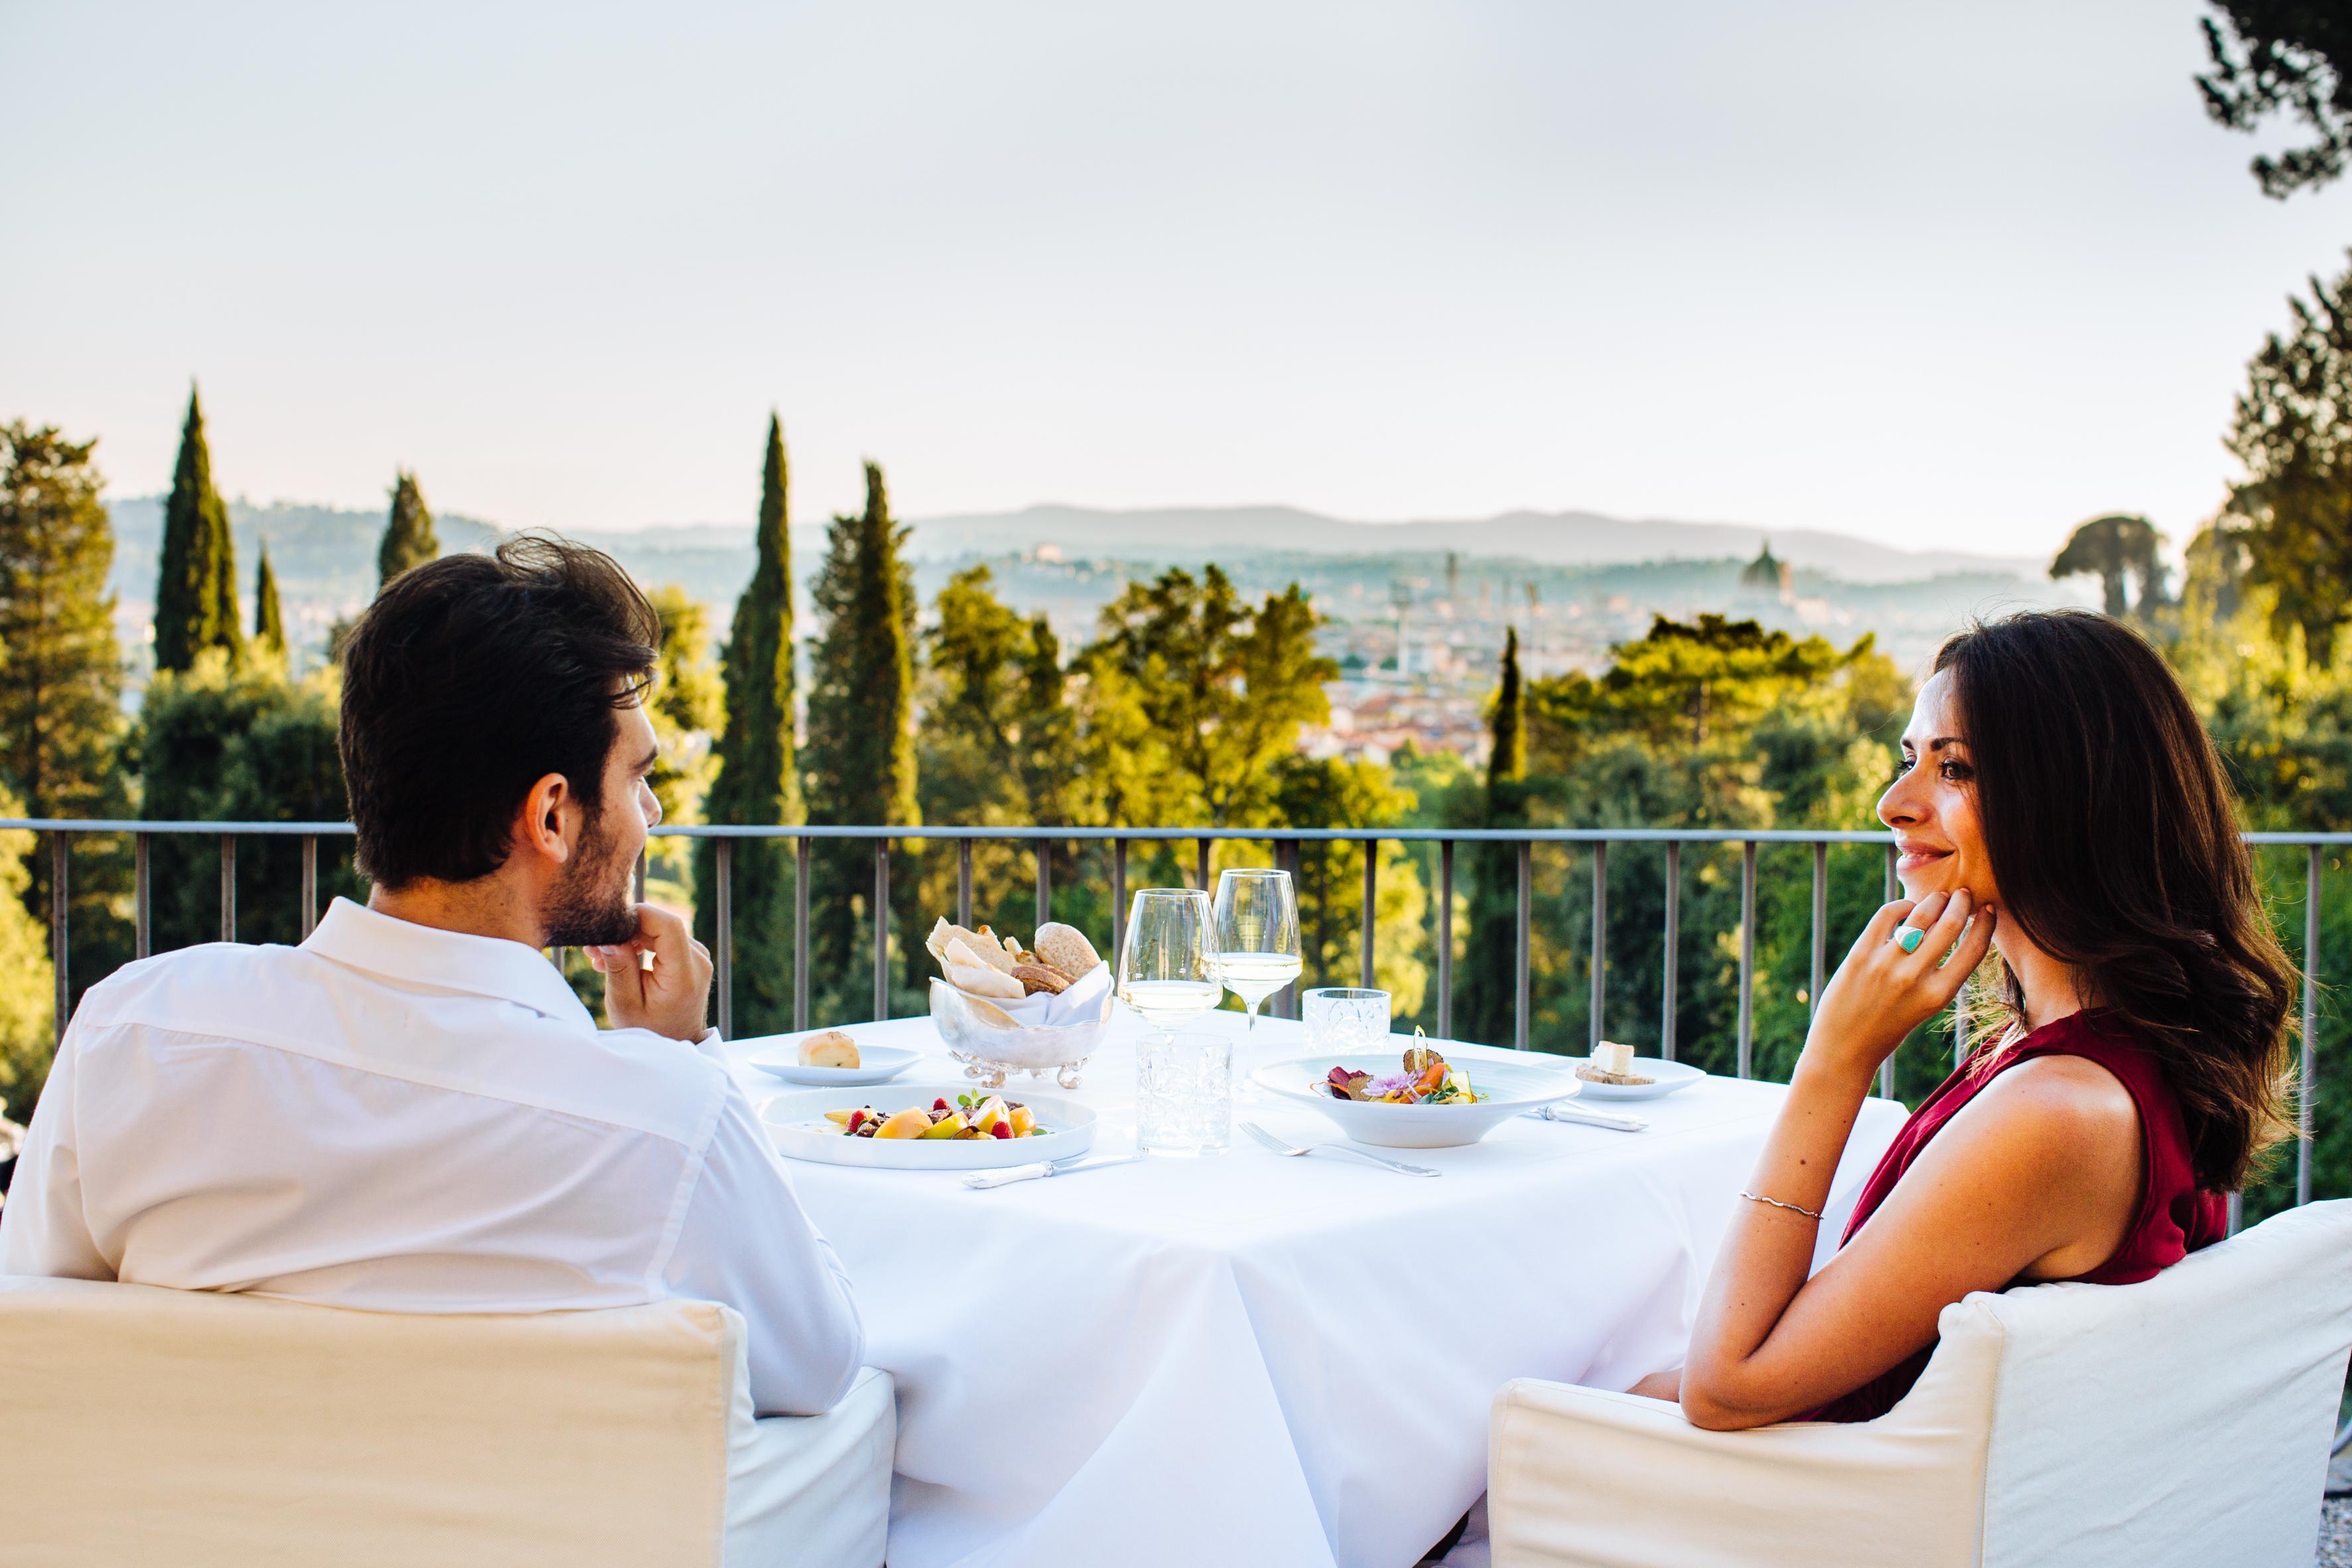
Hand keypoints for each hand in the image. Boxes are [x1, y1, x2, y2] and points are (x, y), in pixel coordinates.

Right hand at [588, 903, 713, 1042]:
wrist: (675, 1043)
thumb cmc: (648, 1030)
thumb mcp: (625, 1004)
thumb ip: (619, 968)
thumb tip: (609, 935)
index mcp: (685, 975)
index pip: (668, 925)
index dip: (637, 915)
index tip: (607, 925)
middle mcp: (699, 961)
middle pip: (662, 924)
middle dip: (625, 930)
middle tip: (593, 948)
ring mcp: (698, 957)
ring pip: (660, 929)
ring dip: (629, 938)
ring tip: (600, 958)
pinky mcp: (691, 956)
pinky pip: (665, 938)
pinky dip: (640, 943)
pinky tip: (618, 957)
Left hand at [1802, 890, 1995, 1080]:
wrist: (1844, 1048)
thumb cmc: (1888, 1028)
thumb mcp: (1924, 1007)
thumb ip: (1938, 975)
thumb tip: (1947, 928)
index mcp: (1938, 995)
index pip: (1974, 950)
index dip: (1986, 925)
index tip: (1988, 910)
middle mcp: (1914, 978)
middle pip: (1950, 925)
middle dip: (1961, 903)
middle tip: (1964, 893)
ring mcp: (1886, 964)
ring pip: (1920, 915)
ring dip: (1935, 900)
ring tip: (1940, 896)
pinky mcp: (1860, 954)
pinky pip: (1886, 915)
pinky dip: (1901, 905)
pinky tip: (1907, 907)